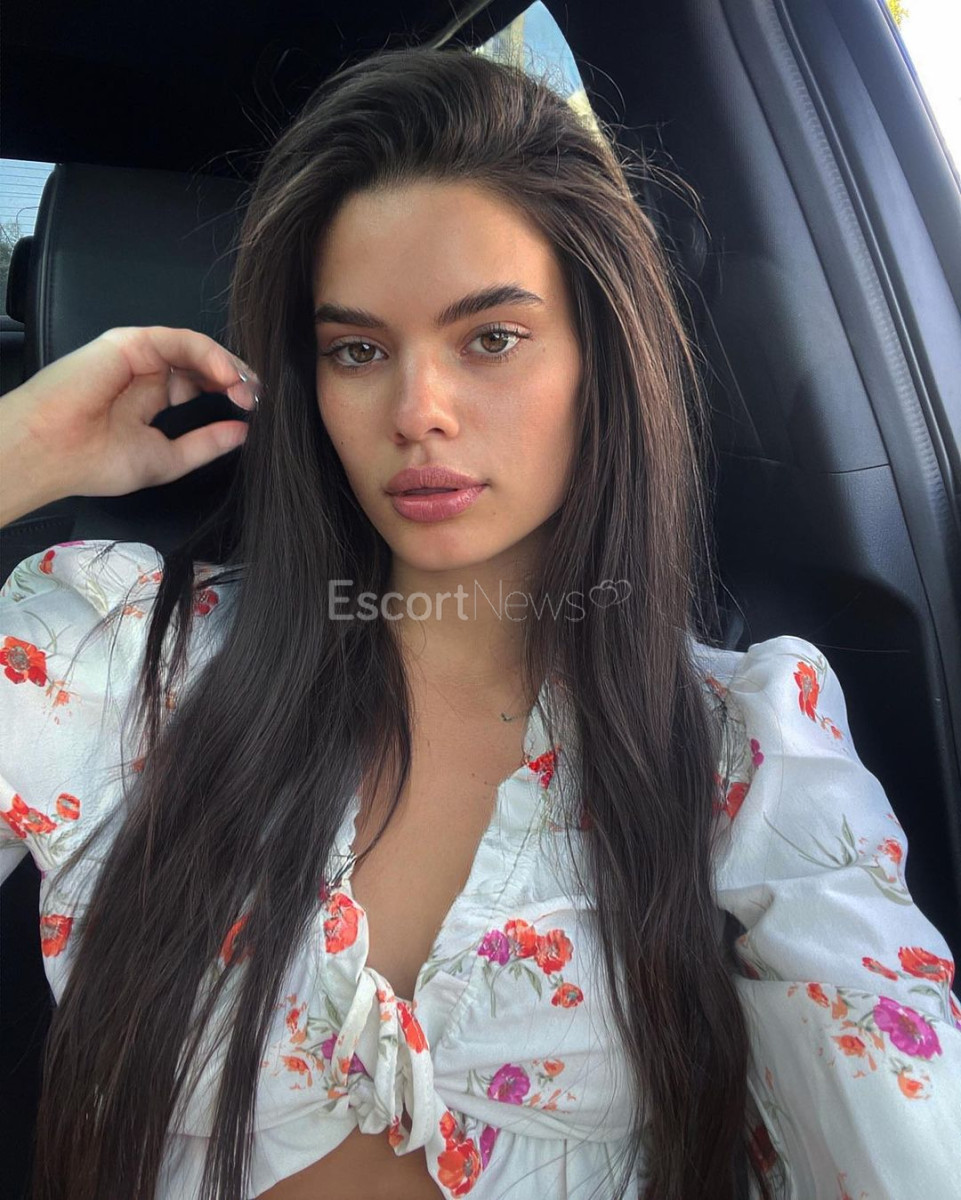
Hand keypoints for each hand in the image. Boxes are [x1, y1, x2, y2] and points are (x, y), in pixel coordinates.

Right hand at [2, 326, 258, 506]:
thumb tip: (243, 433)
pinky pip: (181, 341)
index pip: (197, 386)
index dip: (226, 395)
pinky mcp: (131, 343)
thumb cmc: (95, 462)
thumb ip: (205, 444)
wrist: (52, 452)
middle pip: (201, 365)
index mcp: (147, 400)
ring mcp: (138, 357)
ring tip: (248, 390)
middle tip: (257, 399)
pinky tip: (229, 376)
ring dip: (229, 367)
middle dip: (235, 380)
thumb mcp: (167, 458)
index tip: (253, 412)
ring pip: (196, 350)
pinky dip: (211, 355)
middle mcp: (144, 374)